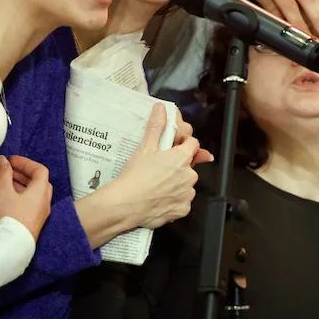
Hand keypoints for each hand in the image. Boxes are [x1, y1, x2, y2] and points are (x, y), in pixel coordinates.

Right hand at [0, 155, 52, 238]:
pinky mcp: (36, 220)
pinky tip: (10, 197)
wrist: (15, 244)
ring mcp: (42, 212)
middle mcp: (45, 200)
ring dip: (22, 184)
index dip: (26, 163)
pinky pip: (33, 202)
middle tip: (8, 170)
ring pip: (35, 192)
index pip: (39, 170)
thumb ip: (4, 174)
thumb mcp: (4, 192)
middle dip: (23, 173)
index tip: (12, 161)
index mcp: (41, 190)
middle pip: (39, 180)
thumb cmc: (11, 217)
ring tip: (6, 182)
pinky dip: (23, 194)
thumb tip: (3, 161)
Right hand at [105, 104, 205, 229]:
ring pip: (186, 185)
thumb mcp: (145, 147)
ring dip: (177, 184)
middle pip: (189, 166)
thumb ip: (157, 127)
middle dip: (178, 166)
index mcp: (182, 158)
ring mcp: (187, 194)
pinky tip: (159, 198)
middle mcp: (189, 176)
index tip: (173, 147)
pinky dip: (173, 201)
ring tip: (157, 185)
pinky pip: (182, 203)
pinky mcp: (182, 210)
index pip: (193, 144)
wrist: (125, 204)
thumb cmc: (135, 176)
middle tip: (159, 169)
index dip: (183, 144)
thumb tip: (161, 109)